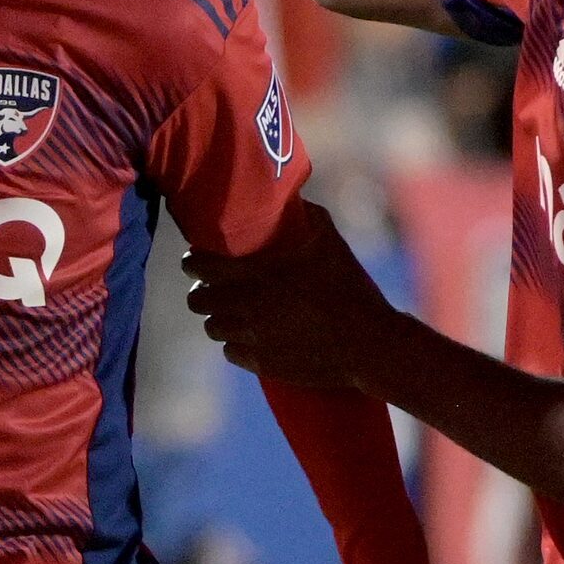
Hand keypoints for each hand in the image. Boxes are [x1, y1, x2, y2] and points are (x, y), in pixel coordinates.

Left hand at [186, 202, 403, 389]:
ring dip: (220, 317)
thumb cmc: (350, 287)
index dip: (195, 259)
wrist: (369, 344)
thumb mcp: (328, 241)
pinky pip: (230, 351)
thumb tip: (289, 199)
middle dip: (203, 290)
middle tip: (216, 286)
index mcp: (255, 272)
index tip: (200, 258)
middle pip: (197, 299)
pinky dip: (237, 343)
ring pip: (212, 327)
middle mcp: (245, 305)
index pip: (197, 264)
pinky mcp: (260, 363)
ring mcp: (251, 337)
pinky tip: (251, 336)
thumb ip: (303, 215)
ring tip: (235, 312)